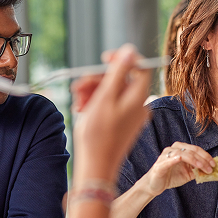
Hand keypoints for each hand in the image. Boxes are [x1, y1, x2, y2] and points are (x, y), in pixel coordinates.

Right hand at [71, 44, 151, 181]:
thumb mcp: (104, 98)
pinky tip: (82, 110)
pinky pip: (111, 106)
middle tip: (78, 87)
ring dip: (93, 92)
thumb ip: (117, 72)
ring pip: (113, 92)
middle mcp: (139, 105)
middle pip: (122, 79)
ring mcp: (131, 115)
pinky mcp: (122, 124)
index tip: (103, 60)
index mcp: (139, 97)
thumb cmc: (98, 134)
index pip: (140, 67)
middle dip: (98, 79)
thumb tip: (130, 50)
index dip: (122, 60)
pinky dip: (96, 104)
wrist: (96, 167)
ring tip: (77, 102)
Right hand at [141, 142, 215, 197]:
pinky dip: (175, 158)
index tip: (214, 164)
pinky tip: (180, 159)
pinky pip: (169, 159)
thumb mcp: (188, 173)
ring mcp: (166, 156)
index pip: (196, 149)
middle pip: (192, 150)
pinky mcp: (160, 164)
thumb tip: (211, 170)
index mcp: (181, 149)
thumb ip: (198, 170)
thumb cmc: (171, 176)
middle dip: (204, 159)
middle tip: (211, 168)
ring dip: (196, 161)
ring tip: (203, 168)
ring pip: (184, 154)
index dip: (206, 156)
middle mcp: (173, 149)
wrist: (155, 185)